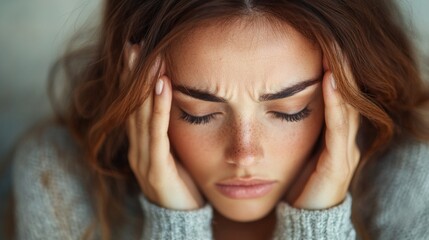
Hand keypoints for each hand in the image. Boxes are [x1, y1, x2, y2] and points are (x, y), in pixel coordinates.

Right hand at [126, 60, 203, 209]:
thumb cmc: (183, 181)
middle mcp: (137, 148)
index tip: (136, 52)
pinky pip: (156, 133)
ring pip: (141, 115)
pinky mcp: (155, 168)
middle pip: (132, 105)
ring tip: (148, 56)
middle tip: (134, 45)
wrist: (183, 217)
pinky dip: (157, 107)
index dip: (133, 79)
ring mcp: (143, 158)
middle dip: (132, 75)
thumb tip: (177, 102)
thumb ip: (169, 131)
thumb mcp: (175, 151)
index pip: (134, 106)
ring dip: (144, 84)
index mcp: (141, 144)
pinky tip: (161, 85)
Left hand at [286, 58, 360, 209]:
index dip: (334, 75)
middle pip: (346, 99)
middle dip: (340, 71)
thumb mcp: (295, 150)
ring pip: (346, 108)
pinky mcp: (337, 165)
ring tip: (334, 55)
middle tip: (332, 44)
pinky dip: (336, 104)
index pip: (337, 100)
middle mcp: (343, 142)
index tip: (323, 50)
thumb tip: (272, 104)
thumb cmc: (296, 182)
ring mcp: (343, 153)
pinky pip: (338, 128)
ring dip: (340, 80)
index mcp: (333, 138)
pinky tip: (331, 82)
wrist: (303, 217)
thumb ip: (294, 130)